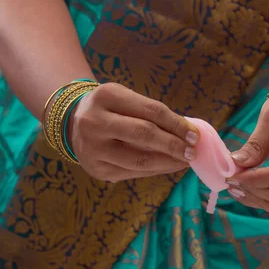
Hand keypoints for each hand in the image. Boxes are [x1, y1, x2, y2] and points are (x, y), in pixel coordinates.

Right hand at [67, 83, 198, 181]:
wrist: (73, 122)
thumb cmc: (111, 108)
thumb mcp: (127, 99)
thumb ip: (153, 113)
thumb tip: (189, 132)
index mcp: (107, 96)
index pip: (151, 111)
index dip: (177, 124)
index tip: (195, 134)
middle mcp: (95, 121)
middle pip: (144, 135)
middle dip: (174, 145)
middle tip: (193, 152)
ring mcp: (93, 148)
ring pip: (139, 160)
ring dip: (168, 162)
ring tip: (185, 162)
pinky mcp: (96, 169)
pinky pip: (133, 172)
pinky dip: (155, 170)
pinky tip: (169, 166)